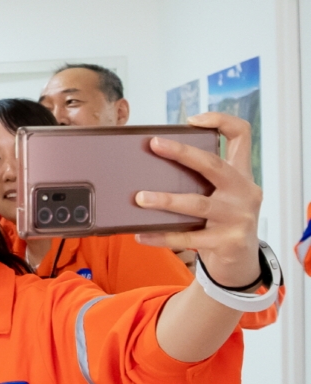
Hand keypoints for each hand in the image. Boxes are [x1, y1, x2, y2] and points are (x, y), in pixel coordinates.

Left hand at [136, 113, 261, 287]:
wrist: (240, 264)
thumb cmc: (220, 223)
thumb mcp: (219, 197)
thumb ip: (197, 182)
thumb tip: (148, 171)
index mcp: (241, 174)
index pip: (241, 136)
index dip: (220, 121)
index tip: (191, 120)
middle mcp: (244, 191)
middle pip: (213, 165)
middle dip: (182, 153)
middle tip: (155, 144)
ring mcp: (238, 217)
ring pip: (197, 204)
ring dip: (166, 200)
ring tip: (140, 198)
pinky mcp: (228, 241)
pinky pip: (188, 237)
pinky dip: (162, 235)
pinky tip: (141, 234)